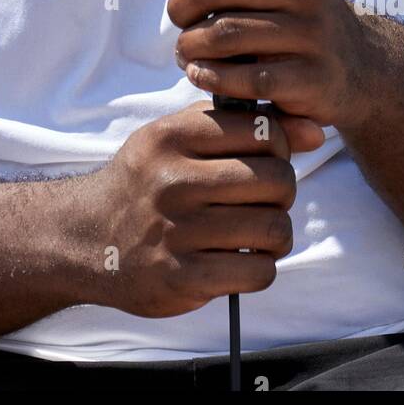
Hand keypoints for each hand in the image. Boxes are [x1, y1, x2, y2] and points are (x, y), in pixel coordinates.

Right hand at [80, 101, 296, 317]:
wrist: (87, 237)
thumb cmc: (147, 180)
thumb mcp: (179, 137)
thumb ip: (243, 126)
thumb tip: (316, 132)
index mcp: (172, 136)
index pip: (263, 130)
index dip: (279, 146)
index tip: (265, 159)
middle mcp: (172, 179)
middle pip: (276, 179)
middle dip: (282, 192)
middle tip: (264, 200)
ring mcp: (176, 231)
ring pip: (274, 228)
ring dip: (276, 234)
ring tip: (257, 232)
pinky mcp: (181, 277)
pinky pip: (258, 272)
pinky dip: (261, 268)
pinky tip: (241, 260)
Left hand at [138, 0, 372, 135]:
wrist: (356, 66)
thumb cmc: (287, 10)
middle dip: (180, 8)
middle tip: (182, 22)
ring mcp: (313, 30)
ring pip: (221, 33)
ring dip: (189, 47)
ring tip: (187, 52)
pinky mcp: (313, 77)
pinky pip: (245, 78)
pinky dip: (210, 78)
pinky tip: (202, 75)